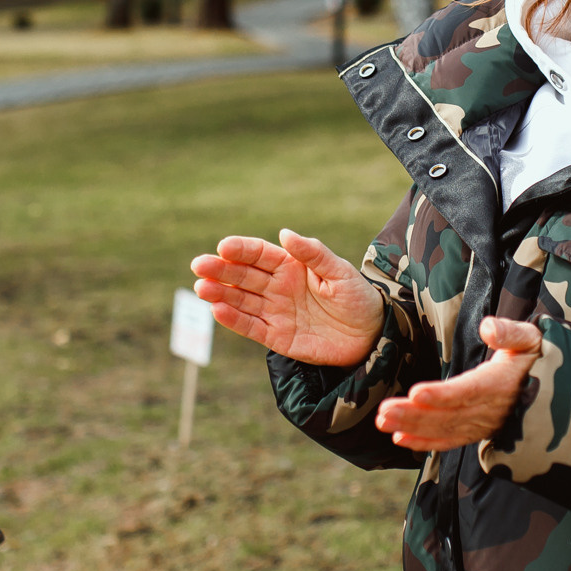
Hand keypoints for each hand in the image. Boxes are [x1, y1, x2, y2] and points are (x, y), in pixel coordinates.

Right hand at [190, 229, 385, 366]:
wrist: (371, 335)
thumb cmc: (358, 297)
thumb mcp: (340, 271)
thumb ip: (313, 253)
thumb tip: (284, 233)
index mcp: (291, 266)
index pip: (259, 254)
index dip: (241, 250)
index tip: (223, 247)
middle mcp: (277, 287)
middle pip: (243, 276)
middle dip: (220, 270)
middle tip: (199, 266)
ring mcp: (274, 312)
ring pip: (241, 300)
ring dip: (220, 294)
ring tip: (202, 288)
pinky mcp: (276, 337)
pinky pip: (251, 327)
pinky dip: (233, 320)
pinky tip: (217, 310)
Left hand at [375, 317, 540, 451]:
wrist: (558, 387)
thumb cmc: (537, 355)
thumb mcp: (532, 337)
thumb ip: (511, 333)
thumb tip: (489, 327)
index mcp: (501, 383)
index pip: (468, 391)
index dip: (442, 395)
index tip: (415, 393)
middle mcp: (491, 409)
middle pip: (448, 414)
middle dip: (414, 416)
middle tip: (384, 413)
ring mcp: (484, 424)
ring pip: (445, 429)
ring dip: (413, 428)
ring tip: (383, 422)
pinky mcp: (478, 431)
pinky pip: (451, 440)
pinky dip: (426, 443)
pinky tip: (399, 439)